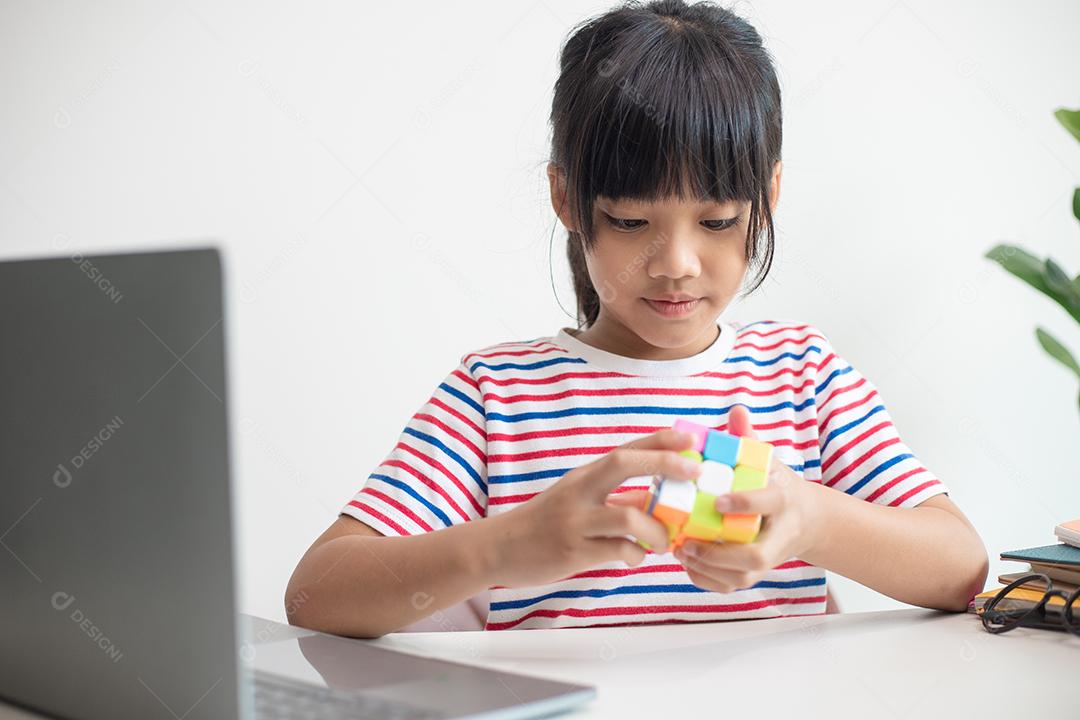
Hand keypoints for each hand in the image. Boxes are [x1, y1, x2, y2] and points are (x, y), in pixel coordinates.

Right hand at [487, 428, 698, 588]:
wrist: (499, 547)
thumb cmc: (545, 523)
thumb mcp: (577, 499)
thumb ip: (614, 497)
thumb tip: (656, 499)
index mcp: (584, 475)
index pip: (626, 448)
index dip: (660, 440)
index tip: (691, 436)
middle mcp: (580, 491)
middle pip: (624, 463)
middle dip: (664, 463)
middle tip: (694, 475)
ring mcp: (575, 521)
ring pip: (627, 518)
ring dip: (656, 531)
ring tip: (664, 542)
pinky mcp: (573, 551)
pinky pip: (616, 551)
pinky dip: (635, 556)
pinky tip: (634, 558)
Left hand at [673, 405, 823, 592]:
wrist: (805, 520)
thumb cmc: (776, 484)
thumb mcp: (767, 459)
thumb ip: (749, 438)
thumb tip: (737, 410)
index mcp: (782, 500)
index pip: (767, 503)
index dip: (744, 503)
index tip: (717, 500)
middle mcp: (778, 534)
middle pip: (756, 555)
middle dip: (720, 552)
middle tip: (687, 540)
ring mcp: (769, 557)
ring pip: (742, 576)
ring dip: (708, 569)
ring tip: (680, 550)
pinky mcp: (757, 572)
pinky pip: (732, 585)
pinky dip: (708, 579)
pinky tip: (686, 563)